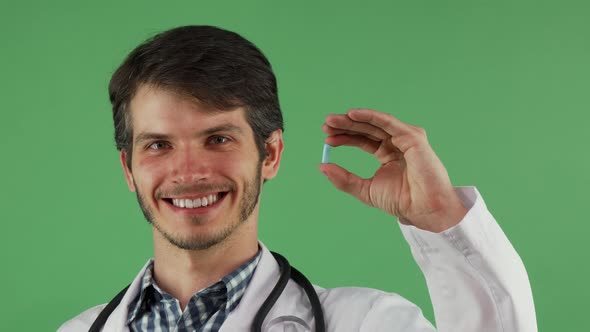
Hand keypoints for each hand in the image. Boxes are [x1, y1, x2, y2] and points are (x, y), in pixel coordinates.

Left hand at [319, 109, 467, 232]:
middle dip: (345, 125)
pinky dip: (370, 116)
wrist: (422, 208)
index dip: (345, 137)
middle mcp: (396, 143)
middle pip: (367, 129)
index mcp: (387, 154)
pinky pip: (388, 122)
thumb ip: (344, 179)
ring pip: (375, 123)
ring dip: (353, 119)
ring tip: (333, 120)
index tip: (326, 138)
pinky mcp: (413, 136)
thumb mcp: (365, 190)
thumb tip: (322, 166)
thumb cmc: (401, 201)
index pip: (362, 140)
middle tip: (326, 125)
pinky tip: (352, 115)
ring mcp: (405, 138)